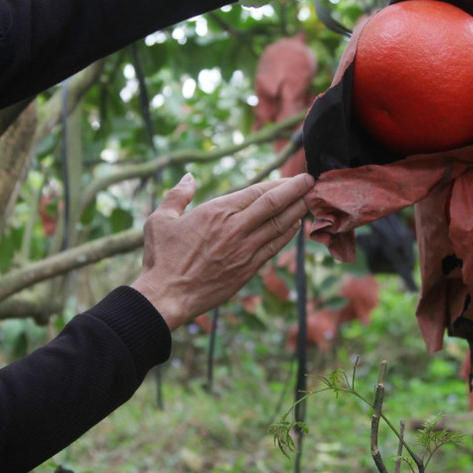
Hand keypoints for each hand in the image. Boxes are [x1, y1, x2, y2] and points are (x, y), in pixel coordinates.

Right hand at [131, 173, 314, 330]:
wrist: (168, 295)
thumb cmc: (161, 258)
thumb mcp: (160, 219)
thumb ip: (177, 195)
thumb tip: (189, 178)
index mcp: (216, 211)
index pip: (257, 191)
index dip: (279, 183)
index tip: (293, 177)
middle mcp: (235, 228)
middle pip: (275, 204)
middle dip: (296, 190)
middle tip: (311, 181)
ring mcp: (244, 250)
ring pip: (279, 225)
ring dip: (297, 211)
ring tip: (310, 200)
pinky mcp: (248, 269)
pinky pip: (274, 247)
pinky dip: (288, 234)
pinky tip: (296, 226)